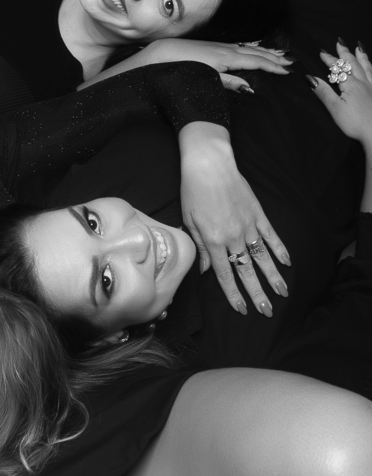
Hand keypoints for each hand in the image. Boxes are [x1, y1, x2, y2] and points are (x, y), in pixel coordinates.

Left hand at [139, 37, 290, 93]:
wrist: (163, 53)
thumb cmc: (183, 68)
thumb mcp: (207, 79)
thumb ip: (228, 82)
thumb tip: (250, 87)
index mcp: (228, 58)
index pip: (256, 62)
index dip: (273, 67)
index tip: (287, 71)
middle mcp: (227, 49)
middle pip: (256, 52)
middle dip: (274, 57)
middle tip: (291, 62)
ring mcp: (220, 46)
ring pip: (249, 47)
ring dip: (265, 50)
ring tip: (279, 53)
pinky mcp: (214, 45)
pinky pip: (240, 45)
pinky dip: (252, 47)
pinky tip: (254, 47)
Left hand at [178, 122, 289, 315]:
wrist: (210, 164)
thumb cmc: (193, 192)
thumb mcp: (190, 221)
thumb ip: (200, 247)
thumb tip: (206, 270)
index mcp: (213, 241)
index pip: (224, 274)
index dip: (233, 294)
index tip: (242, 309)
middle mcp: (233, 237)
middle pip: (247, 271)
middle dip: (257, 293)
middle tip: (267, 311)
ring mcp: (248, 225)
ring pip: (263, 257)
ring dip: (273, 276)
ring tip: (282, 293)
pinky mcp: (258, 213)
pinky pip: (271, 235)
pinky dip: (280, 249)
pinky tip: (287, 263)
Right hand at [311, 41, 371, 143]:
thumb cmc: (354, 123)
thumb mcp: (335, 108)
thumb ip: (323, 92)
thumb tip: (311, 78)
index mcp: (350, 85)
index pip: (338, 68)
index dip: (330, 59)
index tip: (322, 52)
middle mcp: (363, 83)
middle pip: (353, 63)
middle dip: (345, 53)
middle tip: (340, 42)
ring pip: (367, 67)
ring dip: (361, 56)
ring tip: (359, 48)